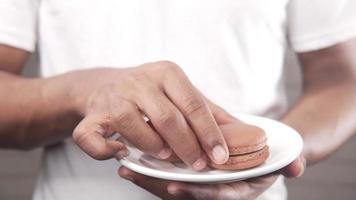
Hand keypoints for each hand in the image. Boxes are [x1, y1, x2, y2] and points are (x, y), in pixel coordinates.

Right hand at [71, 61, 234, 169]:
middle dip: (186, 145)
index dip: (209, 132)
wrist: (104, 83)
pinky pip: (91, 135)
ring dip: (150, 144)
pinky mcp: (91, 115)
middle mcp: (140, 81)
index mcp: (167, 73)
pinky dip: (104, 149)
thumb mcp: (180, 92)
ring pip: (131, 122)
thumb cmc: (150, 91)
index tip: (221, 156)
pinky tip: (120, 153)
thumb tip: (243, 130)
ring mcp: (113, 97)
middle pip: (167, 117)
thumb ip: (208, 110)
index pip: (193, 104)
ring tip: (165, 156)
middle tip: (199, 165)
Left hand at [118, 157, 305, 199]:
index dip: (195, 193)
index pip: (213, 195)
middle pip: (184, 193)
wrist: (258, 155)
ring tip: (125, 168)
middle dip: (159, 186)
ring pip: (170, 186)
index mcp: (234, 191)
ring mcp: (198, 186)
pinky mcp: (187, 176)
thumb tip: (296, 166)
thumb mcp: (278, 160)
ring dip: (148, 178)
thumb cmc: (264, 158)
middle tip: (134, 174)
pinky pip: (166, 176)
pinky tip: (129, 162)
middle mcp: (213, 192)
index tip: (173, 185)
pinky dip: (149, 171)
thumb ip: (286, 164)